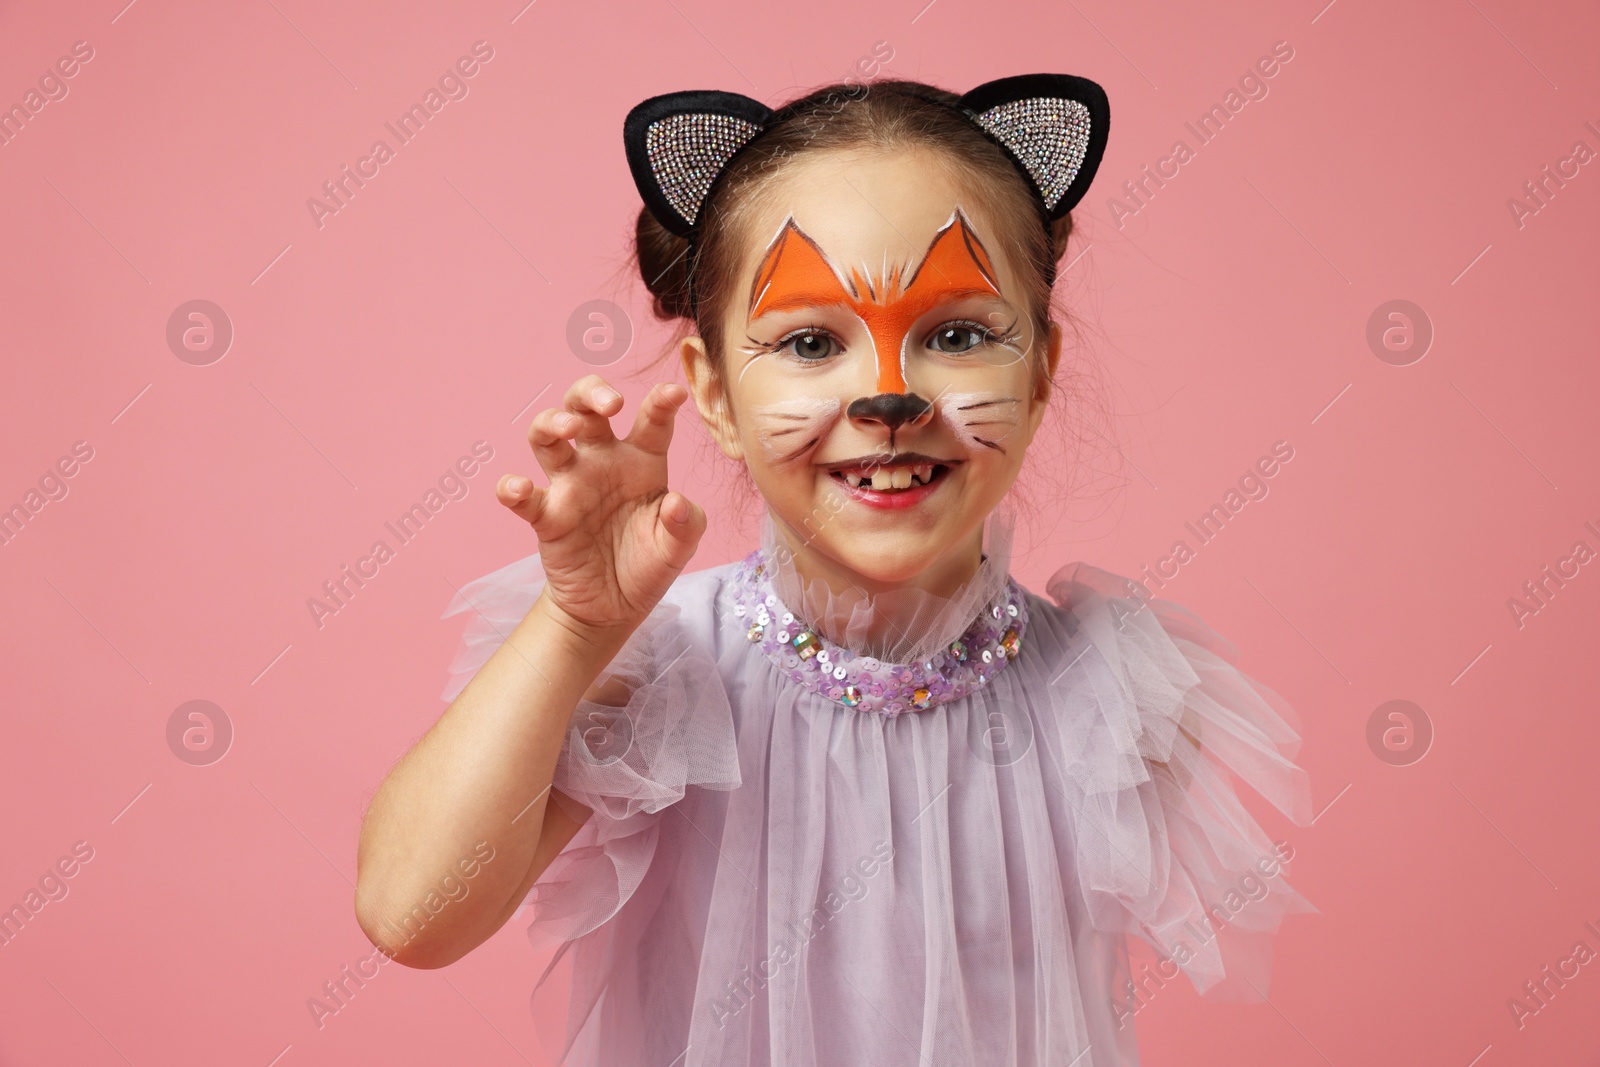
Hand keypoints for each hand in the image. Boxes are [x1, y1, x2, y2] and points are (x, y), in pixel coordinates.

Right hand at [496, 376, 707, 640]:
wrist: (614, 608)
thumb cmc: (648, 563)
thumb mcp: (679, 548)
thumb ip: (687, 524)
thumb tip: (676, 503)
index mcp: (642, 461)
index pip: (651, 421)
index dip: (661, 402)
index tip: (675, 393)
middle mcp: (602, 463)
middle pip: (586, 408)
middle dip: (592, 392)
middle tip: (611, 403)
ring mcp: (570, 486)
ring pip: (547, 436)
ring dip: (551, 422)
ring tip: (568, 428)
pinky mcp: (546, 517)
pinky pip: (521, 497)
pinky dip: (512, 488)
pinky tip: (521, 488)